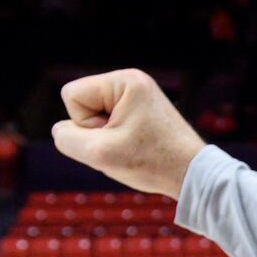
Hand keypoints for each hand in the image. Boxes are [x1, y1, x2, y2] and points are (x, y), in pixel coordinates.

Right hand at [51, 70, 205, 199]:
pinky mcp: (143, 110)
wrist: (194, 176)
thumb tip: (62, 129)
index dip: (84, 123)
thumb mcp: (100, 154)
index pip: (71, 95)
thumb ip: (67, 139)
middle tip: (127, 146)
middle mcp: (133, 81)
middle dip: (96, 130)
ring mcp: (139, 95)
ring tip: (134, 148)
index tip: (115, 137)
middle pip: (82, 104)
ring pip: (94, 116)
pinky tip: (138, 148)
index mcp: (125, 81)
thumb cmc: (152, 163)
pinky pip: (109, 123)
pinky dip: (117, 140)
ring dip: (106, 138)